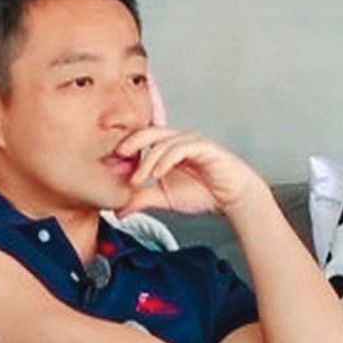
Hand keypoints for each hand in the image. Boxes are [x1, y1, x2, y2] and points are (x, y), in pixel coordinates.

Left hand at [113, 127, 266, 217]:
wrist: (232, 198)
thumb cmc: (203, 192)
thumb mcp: (164, 197)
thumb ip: (142, 199)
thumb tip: (118, 210)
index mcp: (167, 148)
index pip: (142, 139)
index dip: (126, 146)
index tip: (110, 161)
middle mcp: (179, 140)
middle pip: (149, 132)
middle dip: (131, 142)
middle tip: (117, 157)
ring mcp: (192, 141)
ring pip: (164, 142)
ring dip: (148, 160)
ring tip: (139, 179)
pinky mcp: (205, 148)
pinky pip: (182, 148)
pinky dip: (167, 160)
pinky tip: (158, 174)